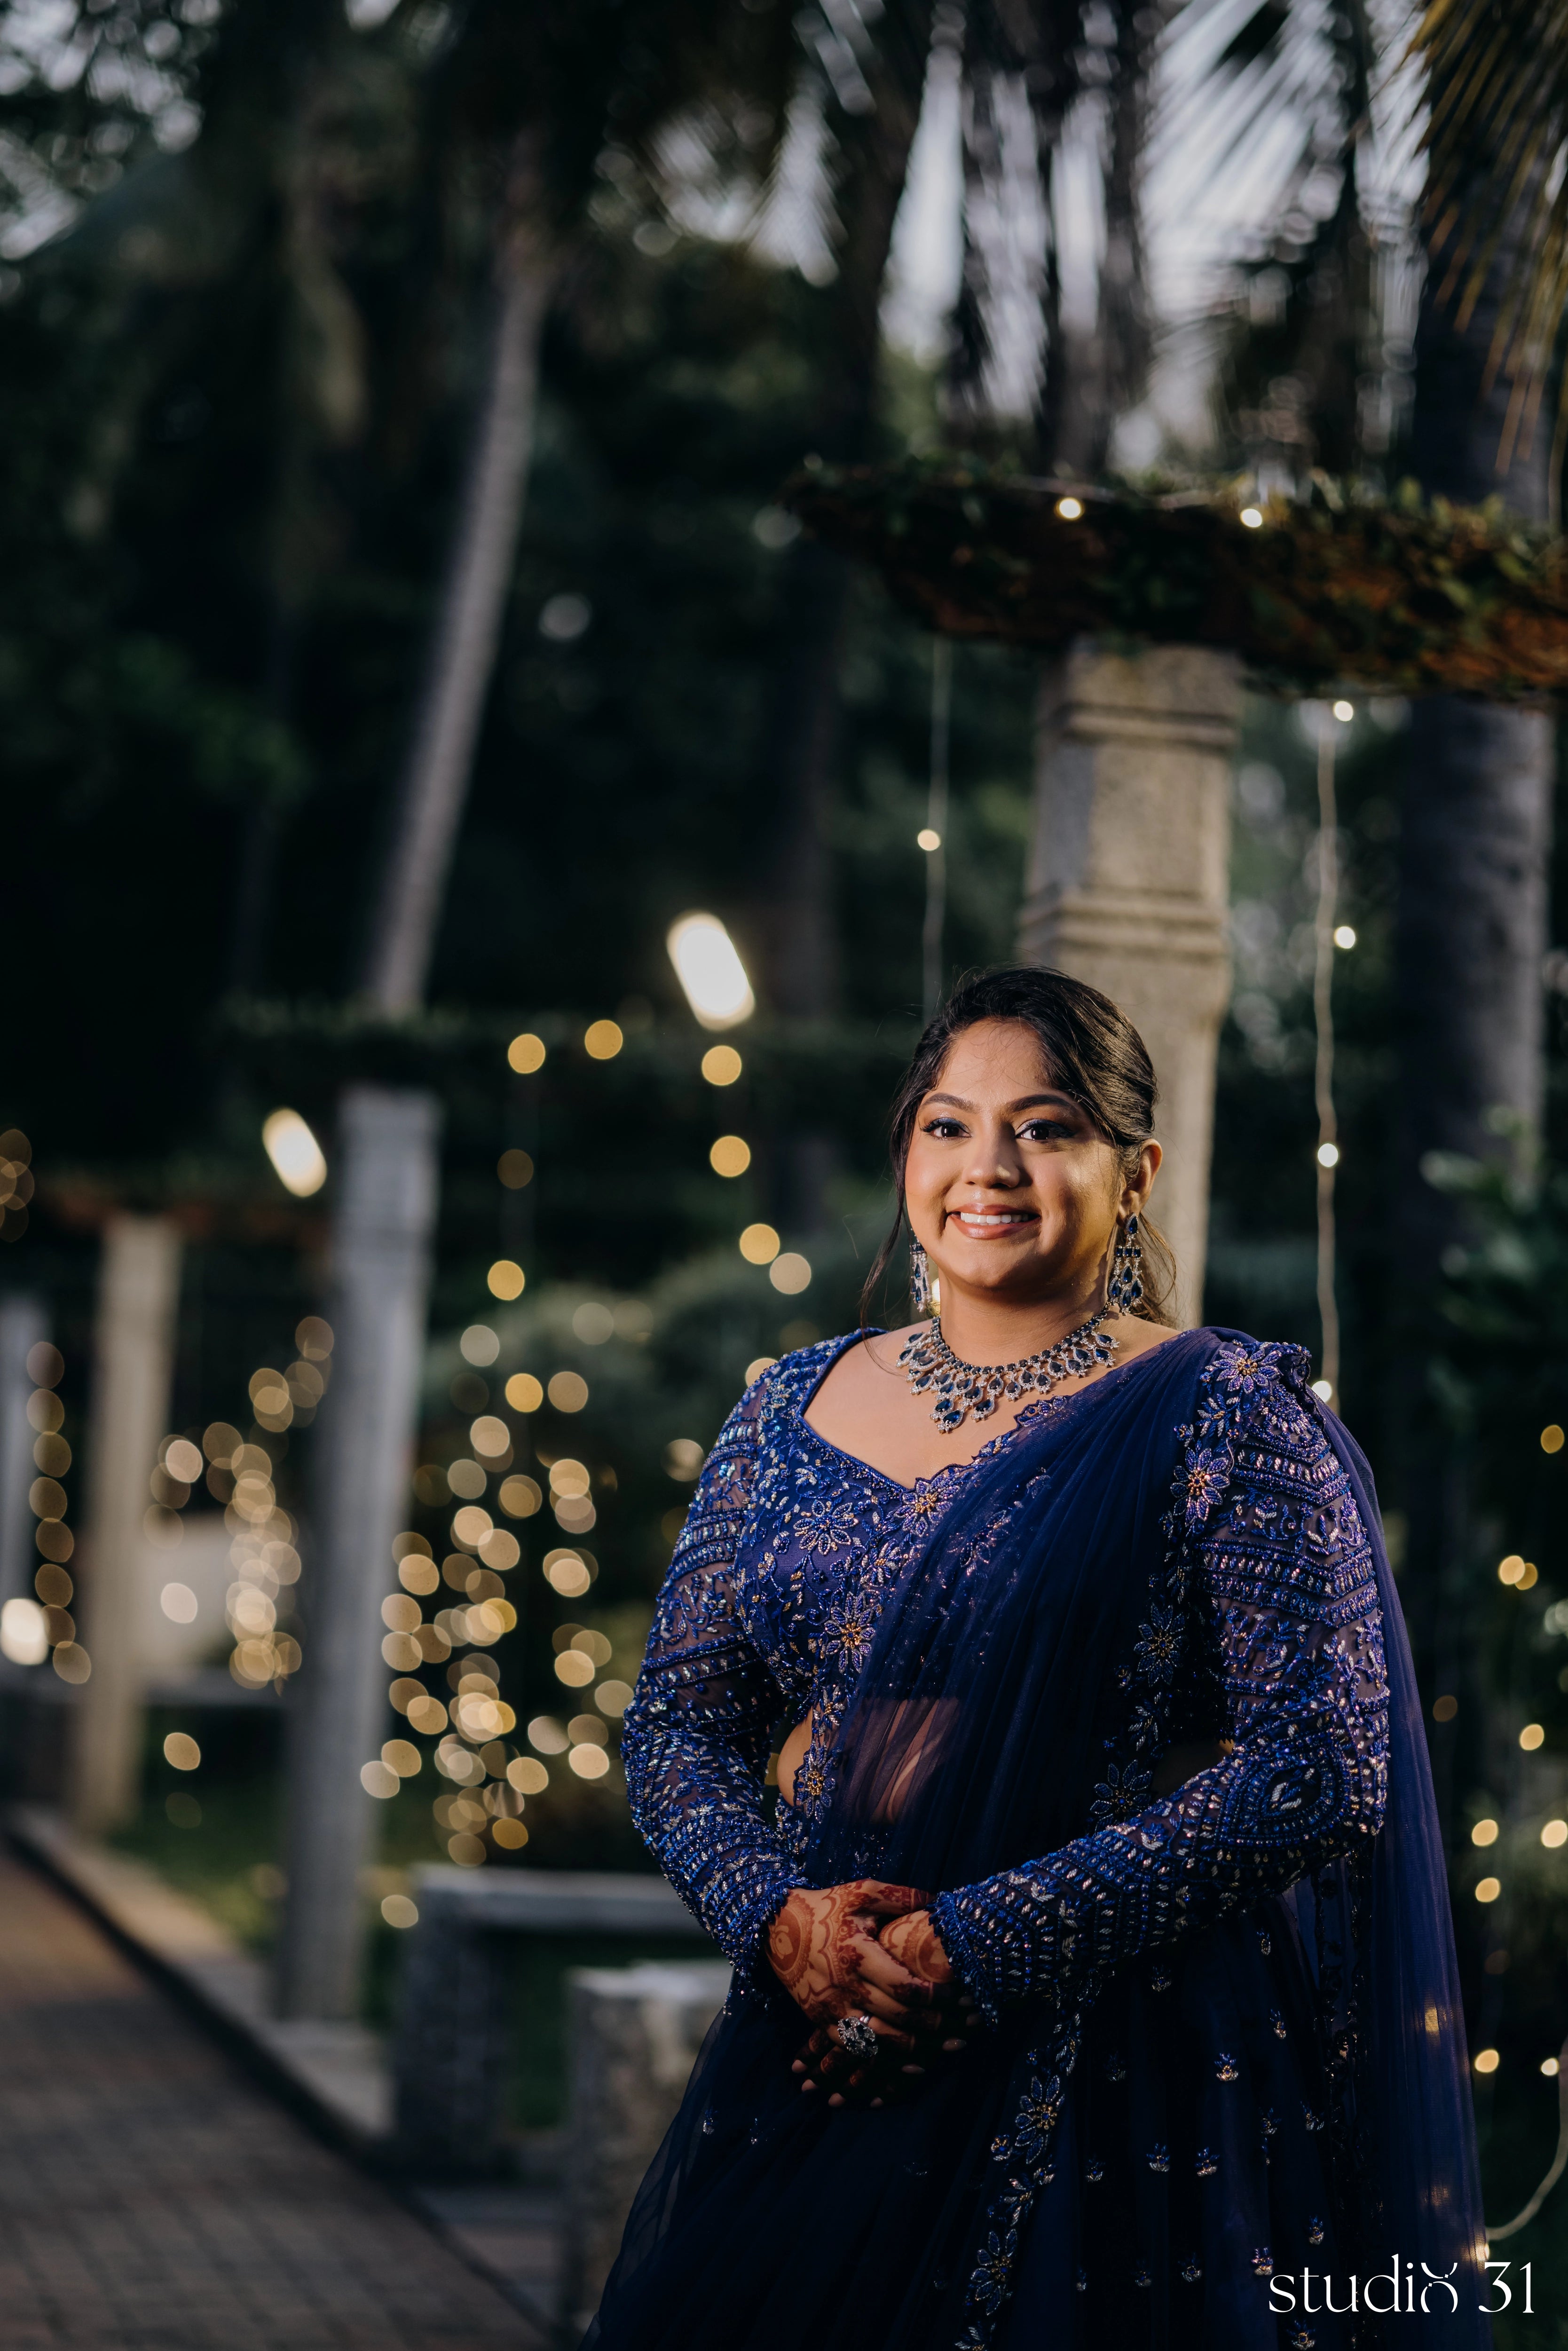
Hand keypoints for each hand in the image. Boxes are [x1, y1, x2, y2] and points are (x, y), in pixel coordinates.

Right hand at [777, 1898, 973, 2107]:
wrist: (776, 1926)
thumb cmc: (825, 1906)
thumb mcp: (861, 1891)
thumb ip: (900, 1896)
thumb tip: (938, 1902)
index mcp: (857, 1954)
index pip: (903, 1986)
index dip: (935, 1996)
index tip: (960, 1995)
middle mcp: (844, 1986)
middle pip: (897, 2018)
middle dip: (936, 2027)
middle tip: (966, 2029)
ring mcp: (831, 2008)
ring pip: (879, 2042)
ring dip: (917, 2050)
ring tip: (948, 2050)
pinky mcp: (821, 2021)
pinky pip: (857, 2051)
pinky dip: (886, 2063)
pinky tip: (912, 2066)